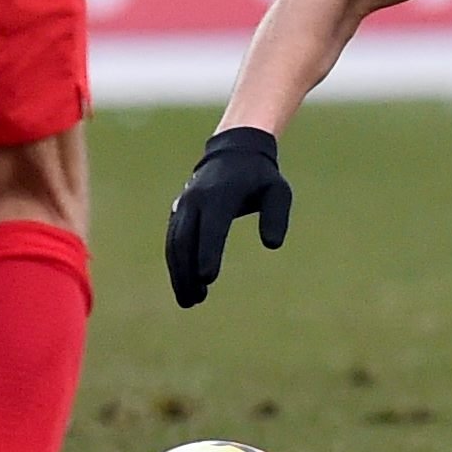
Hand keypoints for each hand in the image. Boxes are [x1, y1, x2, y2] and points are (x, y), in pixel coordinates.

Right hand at [165, 127, 292, 307]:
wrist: (234, 151)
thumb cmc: (260, 177)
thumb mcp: (278, 191)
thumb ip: (276, 216)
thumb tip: (272, 244)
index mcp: (220, 195)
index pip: (211, 228)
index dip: (208, 253)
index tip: (207, 279)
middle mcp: (196, 200)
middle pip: (186, 240)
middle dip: (187, 272)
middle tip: (195, 300)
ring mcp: (184, 205)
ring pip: (175, 243)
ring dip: (179, 272)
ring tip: (190, 300)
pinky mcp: (178, 211)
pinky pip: (173, 239)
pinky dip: (176, 262)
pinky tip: (184, 283)